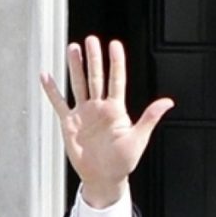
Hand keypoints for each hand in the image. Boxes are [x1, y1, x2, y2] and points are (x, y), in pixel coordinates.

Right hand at [40, 36, 173, 207]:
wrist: (104, 177)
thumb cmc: (123, 161)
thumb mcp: (139, 138)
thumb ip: (150, 118)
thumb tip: (168, 102)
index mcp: (117, 110)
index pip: (117, 80)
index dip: (116, 62)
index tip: (114, 44)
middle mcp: (100, 107)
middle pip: (96, 77)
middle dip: (94, 59)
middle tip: (91, 40)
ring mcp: (84, 113)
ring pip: (79, 85)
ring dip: (75, 67)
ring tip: (73, 48)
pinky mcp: (70, 123)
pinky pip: (59, 103)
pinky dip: (52, 90)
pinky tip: (46, 75)